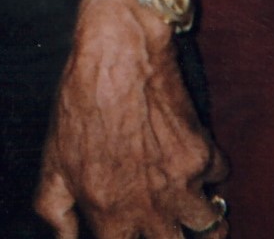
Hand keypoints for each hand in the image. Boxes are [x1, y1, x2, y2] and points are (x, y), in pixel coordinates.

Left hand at [35, 0, 227, 238]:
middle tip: (174, 233)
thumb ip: (56, 209)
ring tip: (202, 222)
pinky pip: (219, 178)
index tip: (133, 235)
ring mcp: (181, 182)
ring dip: (208, 226)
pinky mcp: (202, 153)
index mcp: (110, 213)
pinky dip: (213, 177)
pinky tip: (202, 170)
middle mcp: (150, 206)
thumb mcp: (53, 158)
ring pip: (210, 226)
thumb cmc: (80, 101)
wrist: (117, 52)